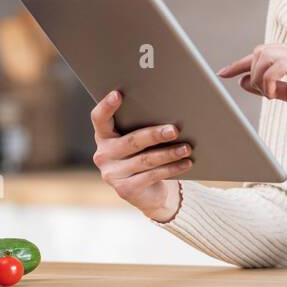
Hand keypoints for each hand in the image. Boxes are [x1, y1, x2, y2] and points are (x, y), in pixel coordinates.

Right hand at [90, 90, 192, 220]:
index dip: (106, 106)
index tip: (117, 94)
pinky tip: (185, 163)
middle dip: (154, 135)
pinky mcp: (125, 190)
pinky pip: (152, 176)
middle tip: (174, 130)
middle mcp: (103, 155)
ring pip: (145, 160)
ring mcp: (112, 174)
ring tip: (186, 148)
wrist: (149, 191)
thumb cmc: (145, 155)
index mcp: (104, 136)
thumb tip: (171, 113)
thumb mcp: (141, 141)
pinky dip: (171, 169)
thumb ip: (143, 127)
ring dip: (168, 153)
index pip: (99, 119)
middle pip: (131, 141)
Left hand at [216, 43, 286, 140]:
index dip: (240, 63)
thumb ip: (274, 87)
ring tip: (271, 96)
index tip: (223, 73)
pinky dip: (269, 81)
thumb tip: (245, 81)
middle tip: (262, 94)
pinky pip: (279, 65)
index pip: (264, 51)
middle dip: (250, 71)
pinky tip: (276, 95)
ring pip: (267, 55)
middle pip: (261, 50)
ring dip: (260, 78)